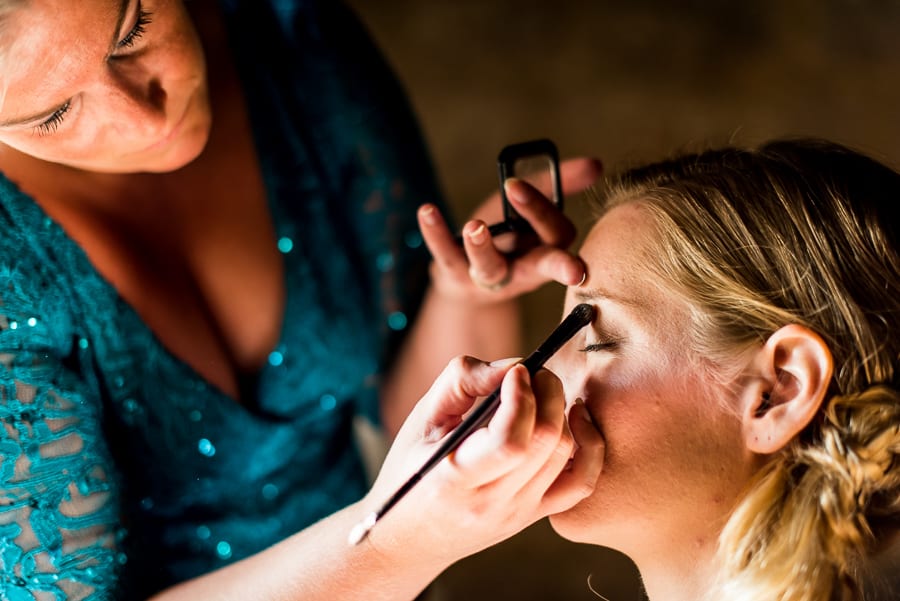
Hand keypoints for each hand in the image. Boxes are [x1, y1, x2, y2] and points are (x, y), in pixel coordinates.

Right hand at [360, 356, 603, 567]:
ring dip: (563, 410)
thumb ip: (460, 382)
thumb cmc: (410, 472)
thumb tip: (512, 365)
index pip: (510, 442)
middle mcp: (490, 503)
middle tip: (535, 371)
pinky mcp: (534, 515)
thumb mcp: (420, 420)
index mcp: (453, 481)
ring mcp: (518, 514)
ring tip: (545, 389)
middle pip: (545, 442)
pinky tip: (575, 418)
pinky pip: (582, 483)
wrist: (410, 540)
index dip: (521, 397)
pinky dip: (590, 446)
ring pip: (565, 455)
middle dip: (548, 393)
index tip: (516, 370)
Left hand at [418, 157, 601, 302]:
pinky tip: (427, 211)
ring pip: (489, 267)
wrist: (464, 283)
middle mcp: (521, 271)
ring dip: (482, 247)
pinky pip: (445, 256)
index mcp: (544, 251)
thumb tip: (595, 165)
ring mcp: (487, 278)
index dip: (546, 214)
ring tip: (475, 225)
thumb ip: (559, 185)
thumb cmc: (505, 238)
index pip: (557, 236)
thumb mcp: (530, 210)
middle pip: (539, 265)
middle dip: (553, 263)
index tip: (521, 187)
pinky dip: (436, 234)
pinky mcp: (454, 277)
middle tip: (563, 261)